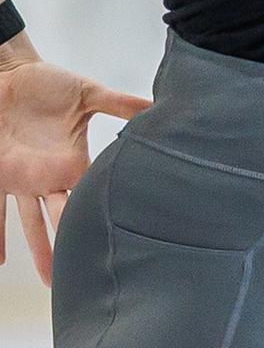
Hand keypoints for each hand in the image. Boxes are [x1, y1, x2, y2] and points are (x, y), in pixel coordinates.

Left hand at [0, 61, 151, 284]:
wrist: (9, 75)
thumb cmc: (47, 82)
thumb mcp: (88, 92)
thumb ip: (120, 102)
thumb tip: (157, 104)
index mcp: (74, 158)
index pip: (92, 189)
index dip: (105, 209)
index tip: (122, 232)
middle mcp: (51, 175)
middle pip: (64, 216)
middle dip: (73, 243)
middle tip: (84, 273)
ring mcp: (24, 178)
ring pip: (32, 222)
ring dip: (40, 249)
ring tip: (50, 279)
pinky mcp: (1, 175)